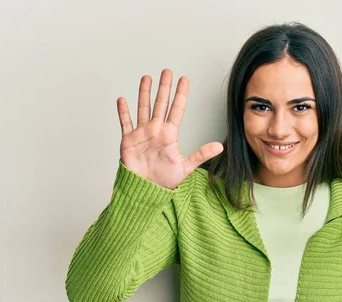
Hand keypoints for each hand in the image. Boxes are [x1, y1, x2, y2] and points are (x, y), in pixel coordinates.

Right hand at [117, 70, 223, 188]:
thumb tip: (219, 147)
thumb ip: (201, 155)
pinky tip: (122, 99)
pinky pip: (125, 123)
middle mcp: (156, 130)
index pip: (177, 109)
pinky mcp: (128, 141)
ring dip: (144, 93)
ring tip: (147, 78)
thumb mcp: (186, 167)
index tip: (185, 79)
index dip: (181, 94)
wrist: (146, 190)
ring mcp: (142, 134)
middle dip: (164, 87)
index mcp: (169, 134)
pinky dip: (123, 112)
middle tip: (167, 71)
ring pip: (143, 108)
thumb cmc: (165, 180)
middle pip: (160, 104)